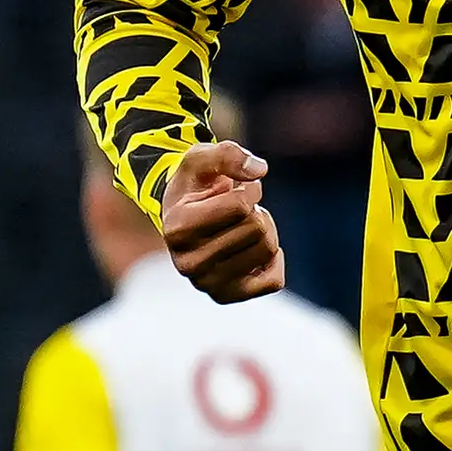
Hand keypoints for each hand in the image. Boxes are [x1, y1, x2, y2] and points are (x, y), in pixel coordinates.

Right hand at [162, 138, 285, 302]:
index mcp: (177, 229)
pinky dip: (273, 260)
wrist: (185, 214)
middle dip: (256, 211)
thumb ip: (228, 153)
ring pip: (268, 250)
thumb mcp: (202, 156)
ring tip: (242, 226)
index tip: (233, 189)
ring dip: (265, 230)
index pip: (240, 205)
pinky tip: (255, 249)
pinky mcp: (227, 297)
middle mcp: (187, 263)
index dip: (248, 190)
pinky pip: (274, 280)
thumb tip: (260, 171)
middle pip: (257, 228)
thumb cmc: (195, 184)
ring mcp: (207, 284)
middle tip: (239, 211)